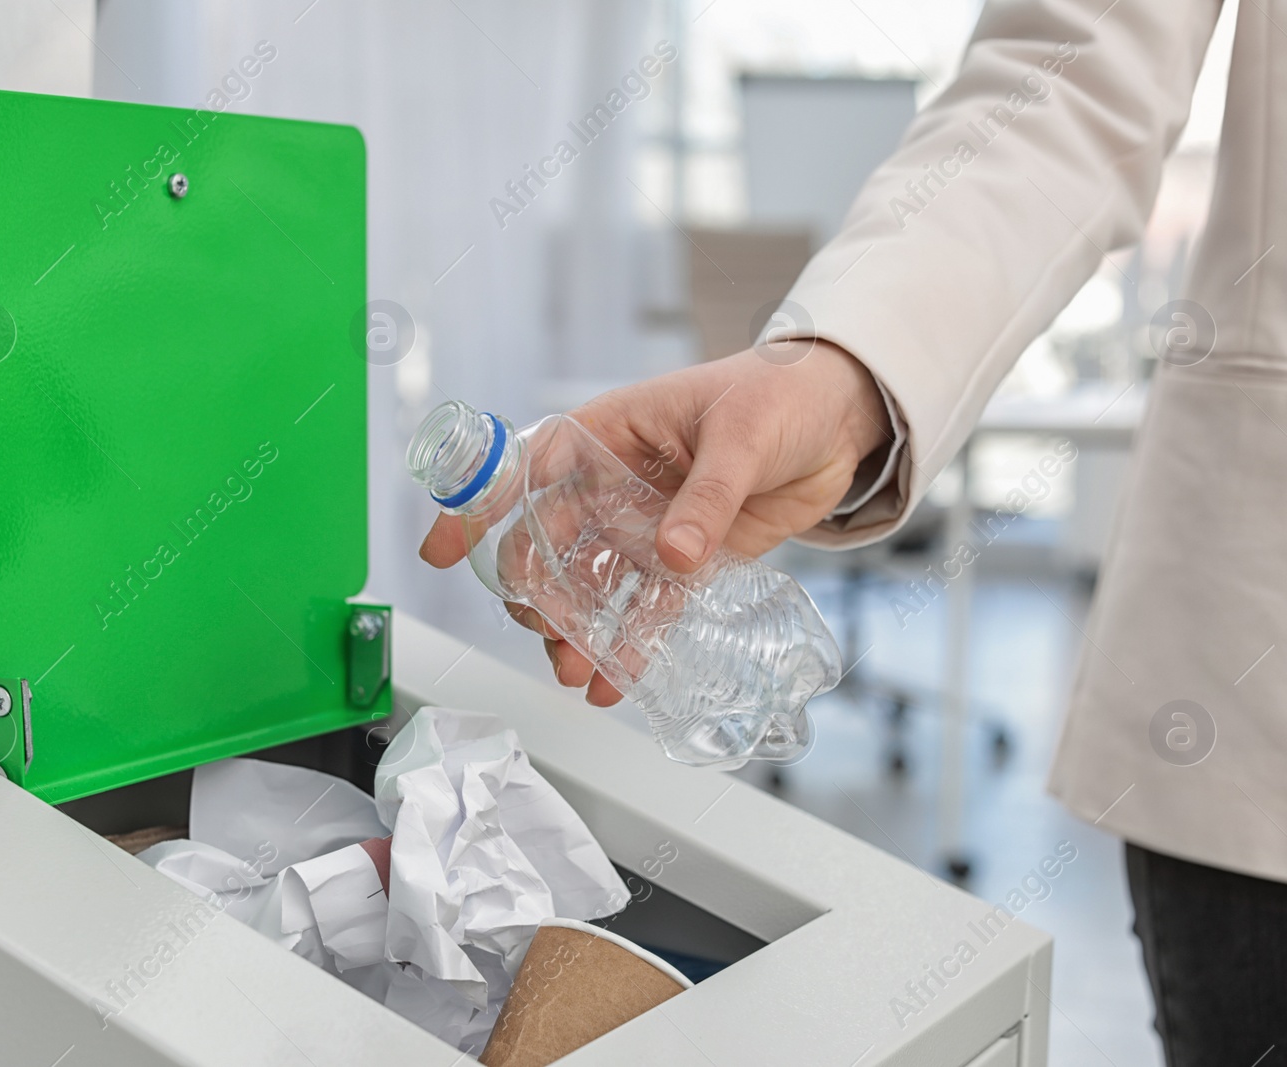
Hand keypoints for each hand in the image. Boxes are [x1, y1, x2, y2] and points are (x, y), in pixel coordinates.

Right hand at [418, 339, 893, 704]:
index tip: (442, 551)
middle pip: (555, 541)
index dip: (478, 509)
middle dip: (536, 591)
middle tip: (539, 629)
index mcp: (613, 431)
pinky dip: (634, 641)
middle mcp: (620, 480)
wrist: (843, 417)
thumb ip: (707, 498)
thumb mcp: (741, 435)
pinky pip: (652, 604)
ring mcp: (652, 521)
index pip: (528, 469)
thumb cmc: (783, 393)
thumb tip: (673, 556)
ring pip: (598, 582)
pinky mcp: (691, 556)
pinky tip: (619, 678)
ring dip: (581, 627)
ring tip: (576, 670)